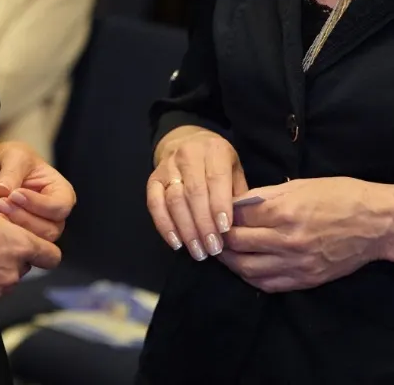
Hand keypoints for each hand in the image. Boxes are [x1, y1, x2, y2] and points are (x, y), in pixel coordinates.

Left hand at [0, 141, 74, 243]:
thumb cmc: (9, 159)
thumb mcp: (12, 155)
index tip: (15, 194)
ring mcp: (38, 227)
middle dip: (24, 218)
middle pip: (50, 230)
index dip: (39, 204)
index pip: (61, 206)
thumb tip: (5, 191)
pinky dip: (5, 235)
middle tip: (1, 202)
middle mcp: (53, 213)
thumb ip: (12, 171)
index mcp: (60, 192)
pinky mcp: (21, 238)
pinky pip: (19, 245)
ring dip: (14, 226)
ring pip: (35, 241)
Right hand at [146, 126, 246, 261]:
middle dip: (203, 224)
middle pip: (194, 192)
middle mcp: (188, 155)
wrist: (187, 141)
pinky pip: (154, 203)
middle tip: (212, 248)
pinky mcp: (153, 179)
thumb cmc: (217, 162)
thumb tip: (240, 225)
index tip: (225, 230)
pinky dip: (164, 225)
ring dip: (186, 229)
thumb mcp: (234, 169)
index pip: (216, 178)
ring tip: (198, 251)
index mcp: (214, 150)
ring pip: (174, 200)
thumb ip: (238, 193)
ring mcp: (167, 167)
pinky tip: (176, 243)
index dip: (219, 205)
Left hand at [219, 177, 393, 292]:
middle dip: (219, 238)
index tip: (212, 211)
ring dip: (229, 261)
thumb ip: (265, 196)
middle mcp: (288, 240)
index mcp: (285, 212)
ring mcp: (297, 264)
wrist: (377, 224)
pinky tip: (244, 267)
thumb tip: (236, 203)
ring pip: (247, 269)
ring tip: (222, 251)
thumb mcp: (301, 185)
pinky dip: (250, 277)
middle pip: (237, 244)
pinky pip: (268, 284)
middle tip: (210, 233)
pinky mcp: (306, 279)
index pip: (237, 217)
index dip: (221, 214)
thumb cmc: (340, 195)